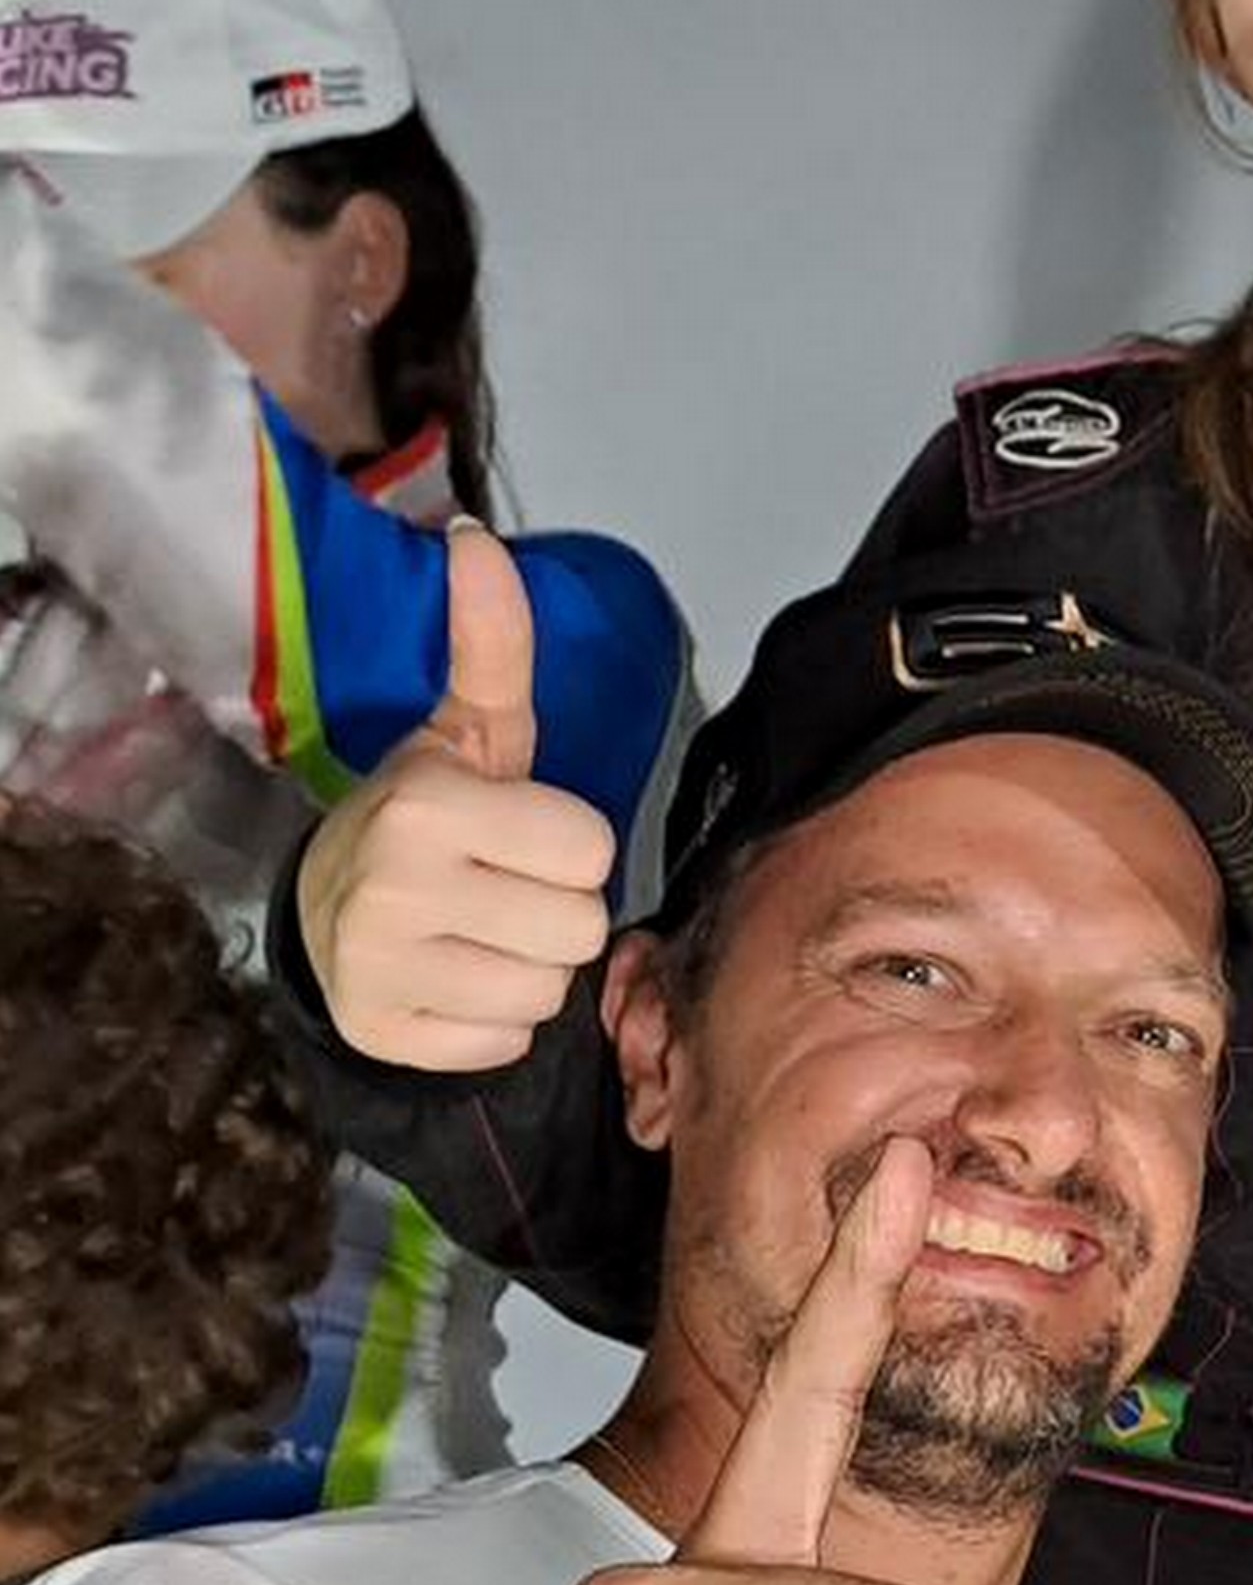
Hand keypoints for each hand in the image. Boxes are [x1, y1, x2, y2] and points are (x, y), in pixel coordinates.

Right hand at [290, 524, 618, 1072]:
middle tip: (497, 889)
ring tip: (474, 934)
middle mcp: (396, 885)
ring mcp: (380, 967)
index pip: (590, 851)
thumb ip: (491, 645)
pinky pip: (505, 1044)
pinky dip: (489, 1023)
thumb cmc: (430, 818)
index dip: (567, 847)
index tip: (517, 836)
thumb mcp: (471, 731)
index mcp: (428, 805)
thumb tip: (476, 540)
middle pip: (581, 928)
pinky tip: (448, 980)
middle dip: (554, 912)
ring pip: (549, 991)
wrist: (329, 909)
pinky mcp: (382, 1034)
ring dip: (528, 968)